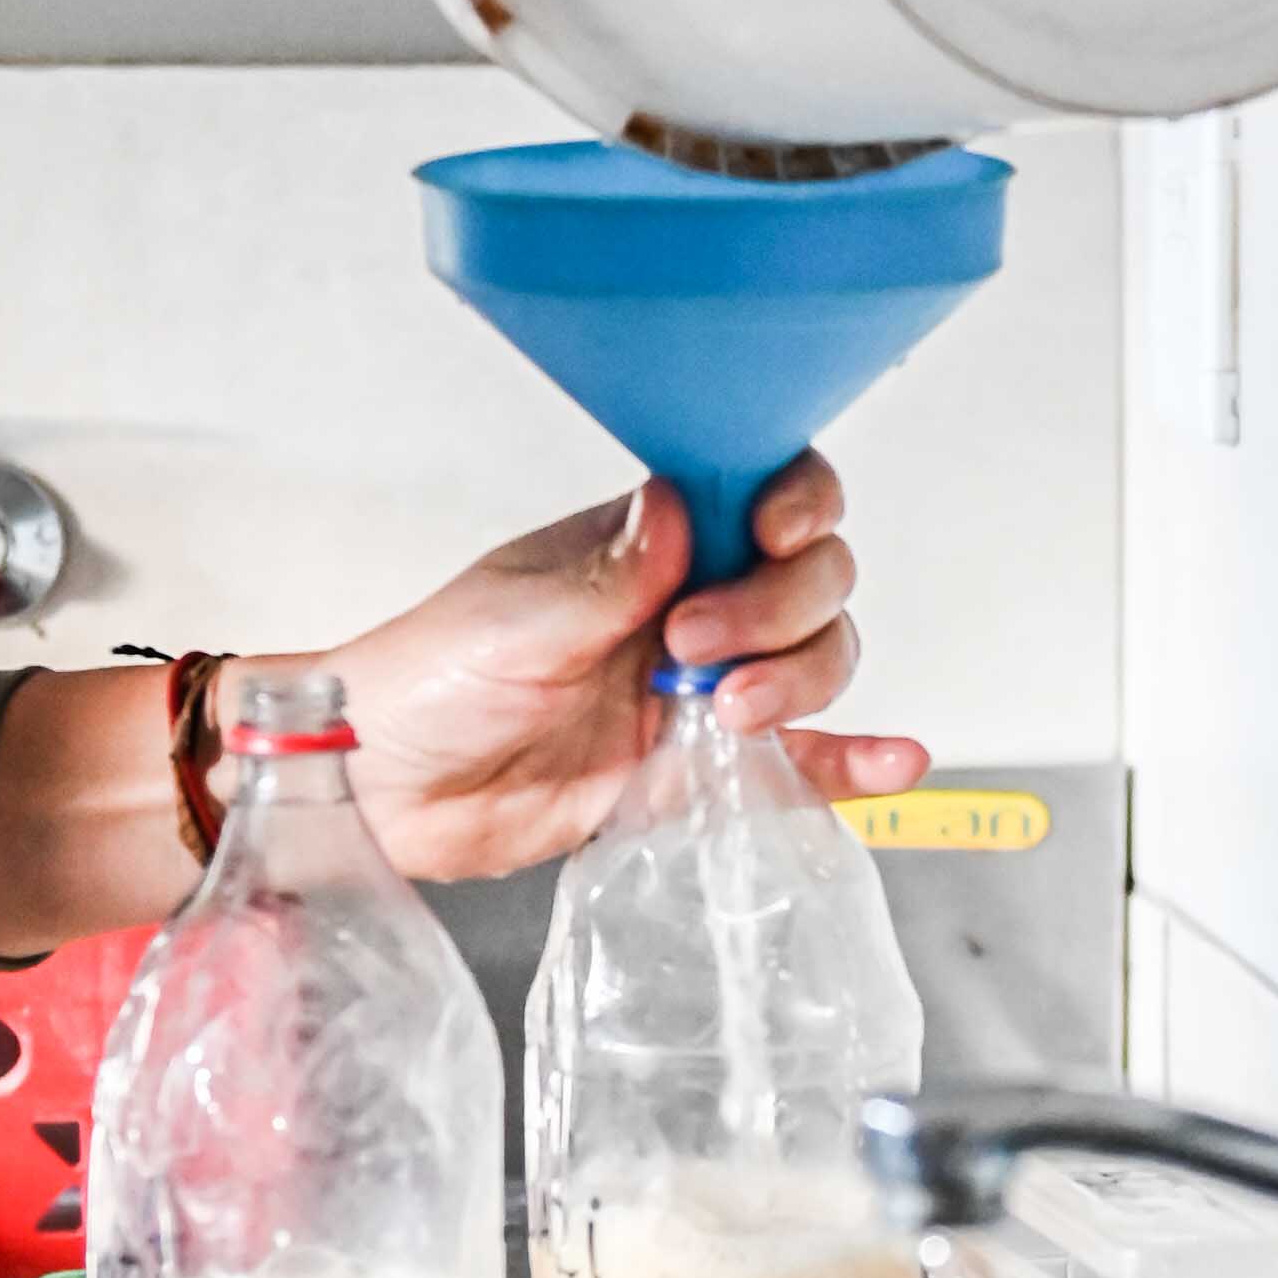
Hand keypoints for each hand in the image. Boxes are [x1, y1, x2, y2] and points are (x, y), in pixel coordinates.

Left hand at [326, 455, 928, 884]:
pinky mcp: (696, 769)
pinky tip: (891, 762)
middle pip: (809, 578)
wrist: (387, 789)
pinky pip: (796, 761)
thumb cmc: (427, 680)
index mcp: (644, 540)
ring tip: (726, 717)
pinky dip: (849, 761)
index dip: (793, 505)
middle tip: (693, 652)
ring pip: (814, 660)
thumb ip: (607, 577)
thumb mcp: (513, 618)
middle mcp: (687, 601)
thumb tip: (675, 507)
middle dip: (779, 609)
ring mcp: (699, 686)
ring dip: (800, 680)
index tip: (771, 534)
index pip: (761, 488)